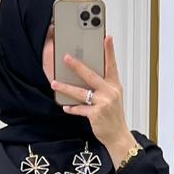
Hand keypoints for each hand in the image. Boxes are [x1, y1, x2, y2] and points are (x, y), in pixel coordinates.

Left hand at [50, 35, 135, 164]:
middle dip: (77, 66)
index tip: (106, 37)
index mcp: (114, 85)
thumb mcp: (113, 97)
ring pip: (81, 92)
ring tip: (55, 83)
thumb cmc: (113, 115)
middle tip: (66, 58)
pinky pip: (79, 109)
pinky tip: (66, 107)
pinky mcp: (96, 114)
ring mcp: (103, 103)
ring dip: (66, 87)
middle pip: (91, 76)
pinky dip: (72, 108)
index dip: (109, 51)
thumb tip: (85, 75)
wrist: (118, 135)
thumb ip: (103, 85)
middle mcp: (110, 92)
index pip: (112, 65)